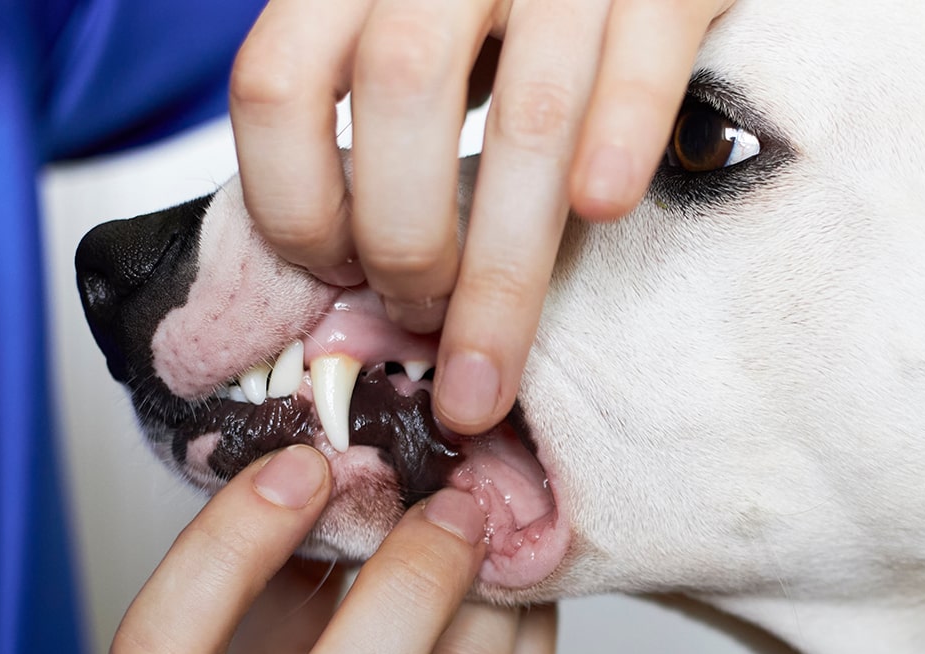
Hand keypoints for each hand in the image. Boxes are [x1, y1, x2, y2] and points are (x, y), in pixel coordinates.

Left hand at [229, 0, 732, 432]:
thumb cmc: (508, 1)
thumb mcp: (406, 25)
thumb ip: (366, 109)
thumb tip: (340, 264)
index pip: (278, 81)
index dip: (291, 201)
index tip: (332, 274)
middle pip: (397, 96)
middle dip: (403, 242)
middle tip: (420, 314)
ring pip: (524, 114)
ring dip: (500, 261)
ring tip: (489, 347)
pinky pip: (645, 56)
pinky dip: (622, 141)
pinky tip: (602, 210)